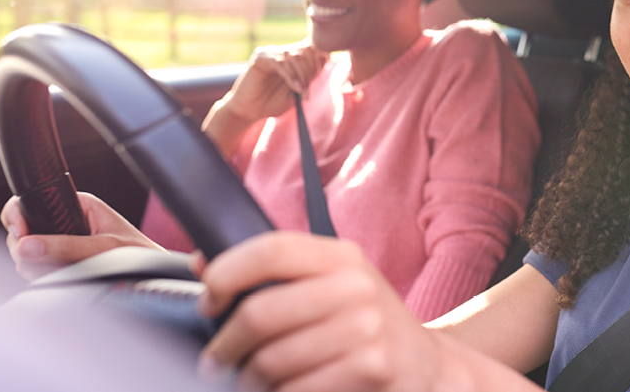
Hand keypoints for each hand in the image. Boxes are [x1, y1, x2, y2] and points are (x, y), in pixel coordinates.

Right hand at [1, 192, 167, 278]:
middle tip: (37, 263)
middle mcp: (65, 221)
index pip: (29, 202)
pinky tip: (59, 277)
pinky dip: (41, 275)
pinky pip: (37, 267)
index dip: (17, 218)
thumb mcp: (102, 248)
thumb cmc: (141, 255)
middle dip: (25, 249)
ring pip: (27, 252)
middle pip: (22, 231)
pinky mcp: (62, 262)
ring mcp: (62, 242)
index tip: (20, 236)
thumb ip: (65, 247)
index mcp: (76, 205)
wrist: (158, 279)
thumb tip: (28, 247)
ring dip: (33, 265)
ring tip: (57, 272)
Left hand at [198, 233, 448, 391]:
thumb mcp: (330, 284)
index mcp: (340, 256)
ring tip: (242, 381)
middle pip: (260, 313)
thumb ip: (272, 271)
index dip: (226, 274)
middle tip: (215, 361)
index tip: (208, 302)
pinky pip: (296, 388)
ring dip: (246, 379)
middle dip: (225, 344)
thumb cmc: (364, 324)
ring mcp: (367, 330)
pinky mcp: (371, 369)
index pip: (269, 250)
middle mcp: (356, 287)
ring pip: (272, 359)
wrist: (428, 367)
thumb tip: (201, 263)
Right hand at [210, 41, 328, 130]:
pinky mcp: (260, 59)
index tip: (318, 77)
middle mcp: (282, 51)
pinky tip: (294, 88)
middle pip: (306, 49)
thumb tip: (327, 57)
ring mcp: (270, 53)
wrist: (249, 111)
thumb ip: (310, 75)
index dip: (320, 59)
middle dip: (311, 70)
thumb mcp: (298, 90)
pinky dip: (290, 76)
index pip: (313, 46)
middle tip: (307, 90)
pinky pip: (280, 63)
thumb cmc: (272, 102)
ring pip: (294, 56)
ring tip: (301, 92)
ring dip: (302, 75)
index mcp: (292, 57)